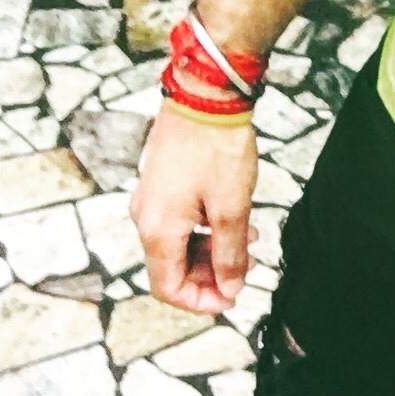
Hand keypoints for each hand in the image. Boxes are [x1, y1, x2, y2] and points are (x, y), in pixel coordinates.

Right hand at [130, 107, 258, 314]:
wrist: (205, 94)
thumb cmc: (217, 148)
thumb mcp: (231, 208)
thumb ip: (230, 253)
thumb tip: (229, 288)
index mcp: (157, 229)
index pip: (167, 287)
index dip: (199, 301)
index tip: (230, 299)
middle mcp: (145, 217)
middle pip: (171, 267)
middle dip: (209, 276)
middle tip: (245, 270)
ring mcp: (151, 198)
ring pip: (178, 243)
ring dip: (211, 251)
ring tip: (249, 243)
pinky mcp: (161, 182)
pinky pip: (178, 220)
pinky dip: (205, 229)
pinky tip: (236, 221)